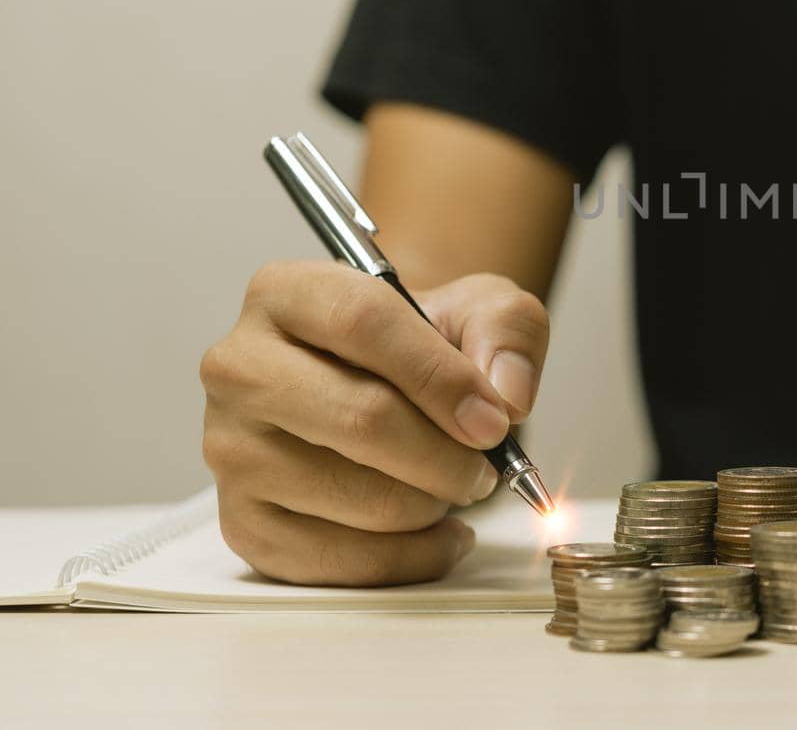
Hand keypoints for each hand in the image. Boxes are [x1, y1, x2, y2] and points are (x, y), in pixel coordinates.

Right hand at [200, 264, 547, 583]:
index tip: (495, 420)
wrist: (379, 389)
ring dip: (431, 505)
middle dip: (446, 456)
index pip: (363, 323)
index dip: (441, 377)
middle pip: (360, 419)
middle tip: (486, 468)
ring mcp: (231, 449)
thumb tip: (507, 396)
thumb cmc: (420, 347)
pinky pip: (334, 560)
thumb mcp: (477, 307)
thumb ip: (507, 328)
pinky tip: (440, 534)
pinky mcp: (240, 521)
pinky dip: (408, 558)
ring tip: (454, 486)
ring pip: (355, 496)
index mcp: (286, 294)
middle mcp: (240, 367)